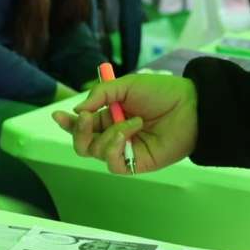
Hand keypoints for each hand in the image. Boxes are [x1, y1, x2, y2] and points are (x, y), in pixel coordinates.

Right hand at [54, 72, 195, 172]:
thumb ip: (100, 95)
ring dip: (108, 134)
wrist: (191, 107)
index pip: (82, 124)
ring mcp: (125, 150)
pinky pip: (112, 163)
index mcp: (109, 116)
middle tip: (86, 118)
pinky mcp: (136, 163)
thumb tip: (78, 110)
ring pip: (94, 152)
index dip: (68, 122)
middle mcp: (114, 135)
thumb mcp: (127, 85)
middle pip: (81, 143)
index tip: (58, 115)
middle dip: (78, 131)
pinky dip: (116, 146)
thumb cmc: (162, 92)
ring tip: (131, 121)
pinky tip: (131, 132)